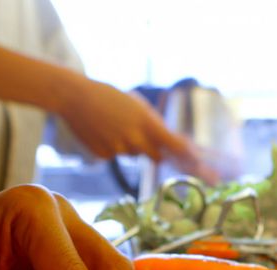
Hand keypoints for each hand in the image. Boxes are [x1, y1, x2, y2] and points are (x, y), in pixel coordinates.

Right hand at [58, 79, 219, 183]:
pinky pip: (115, 155)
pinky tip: (100, 130)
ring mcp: (118, 149)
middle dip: (156, 151)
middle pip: (156, 157)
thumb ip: (153, 125)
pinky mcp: (103, 155)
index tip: (201, 167)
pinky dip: (111, 145)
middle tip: (145, 140)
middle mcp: (136, 139)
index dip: (189, 158)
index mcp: (147, 122)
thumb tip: (169, 143)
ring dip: (129, 143)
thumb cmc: (109, 96)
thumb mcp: (137, 106)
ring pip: (133, 153)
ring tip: (113, 123)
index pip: (175, 145)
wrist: (74, 96)